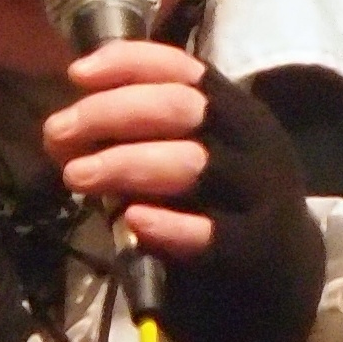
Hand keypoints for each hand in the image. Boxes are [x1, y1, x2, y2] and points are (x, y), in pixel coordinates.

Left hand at [43, 50, 326, 341]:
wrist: (284, 278)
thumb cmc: (221, 205)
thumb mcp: (194, 156)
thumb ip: (143, 137)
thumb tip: (67, 128)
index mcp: (236, 111)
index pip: (184, 69)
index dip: (129, 64)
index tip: (77, 74)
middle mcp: (252, 144)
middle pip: (181, 108)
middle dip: (111, 113)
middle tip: (58, 133)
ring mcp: (258, 195)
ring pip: (191, 163)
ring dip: (125, 163)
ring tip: (76, 175)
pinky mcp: (255, 249)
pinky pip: (211, 232)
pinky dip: (169, 224)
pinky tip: (134, 220)